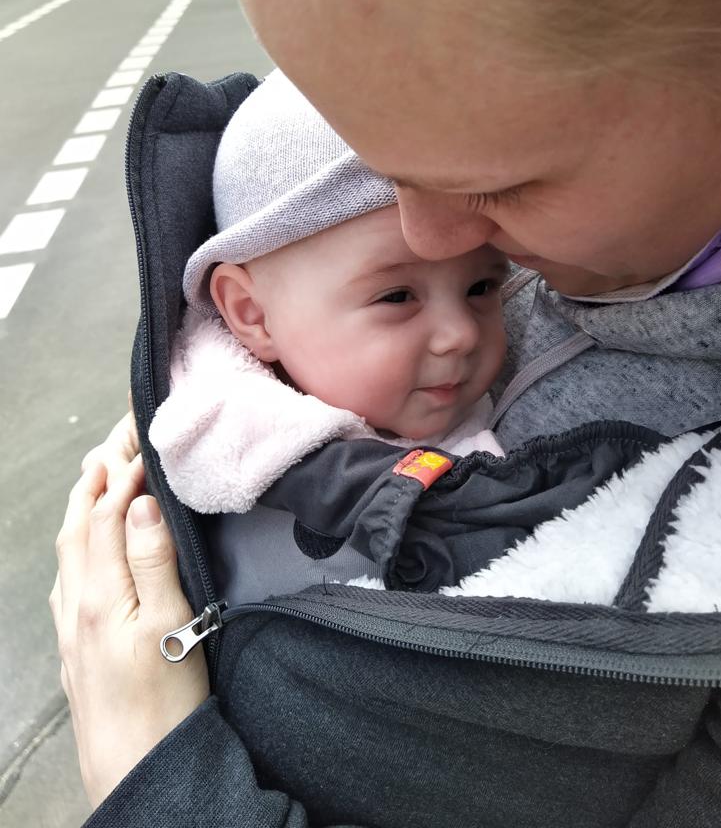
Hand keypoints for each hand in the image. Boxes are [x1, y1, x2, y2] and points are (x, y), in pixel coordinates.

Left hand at [50, 414, 209, 808]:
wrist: (135, 770)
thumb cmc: (162, 703)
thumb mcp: (170, 625)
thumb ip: (151, 560)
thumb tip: (139, 501)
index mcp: (99, 591)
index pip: (106, 511)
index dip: (124, 469)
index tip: (143, 433)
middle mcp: (76, 601)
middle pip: (80, 520)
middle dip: (98, 472)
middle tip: (118, 434)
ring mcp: (71, 623)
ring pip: (70, 545)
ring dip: (84, 501)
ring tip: (100, 472)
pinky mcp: (76, 642)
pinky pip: (68, 573)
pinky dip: (78, 538)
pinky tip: (87, 543)